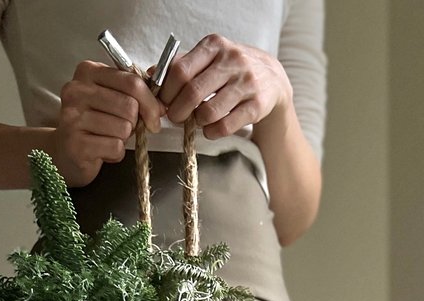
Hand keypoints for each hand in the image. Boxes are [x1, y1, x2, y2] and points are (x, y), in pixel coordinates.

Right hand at [54, 62, 164, 185]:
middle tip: (124, 128)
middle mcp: (77, 90)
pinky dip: (115, 153)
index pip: (131, 81)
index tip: (155, 115)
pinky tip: (102, 150)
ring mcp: (73, 117)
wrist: (63, 151)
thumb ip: (135, 95)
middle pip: (129, 106)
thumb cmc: (94, 123)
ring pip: (124, 128)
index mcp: (88, 71)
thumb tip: (161, 106)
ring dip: (123, 138)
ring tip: (108, 138)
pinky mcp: (76, 144)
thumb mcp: (112, 98)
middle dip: (135, 122)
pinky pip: (115, 147)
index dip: (150, 101)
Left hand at [159, 34, 292, 139]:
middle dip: (178, 111)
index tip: (164, 102)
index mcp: (214, 46)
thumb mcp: (209, 59)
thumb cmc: (231, 70)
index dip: (167, 91)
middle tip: (176, 117)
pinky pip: (225, 126)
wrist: (272, 79)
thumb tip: (151, 75)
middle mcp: (232, 60)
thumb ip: (181, 65)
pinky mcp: (257, 105)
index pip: (180, 70)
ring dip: (197, 122)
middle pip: (192, 92)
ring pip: (209, 112)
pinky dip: (212, 132)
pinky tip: (210, 129)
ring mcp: (246, 83)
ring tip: (196, 121)